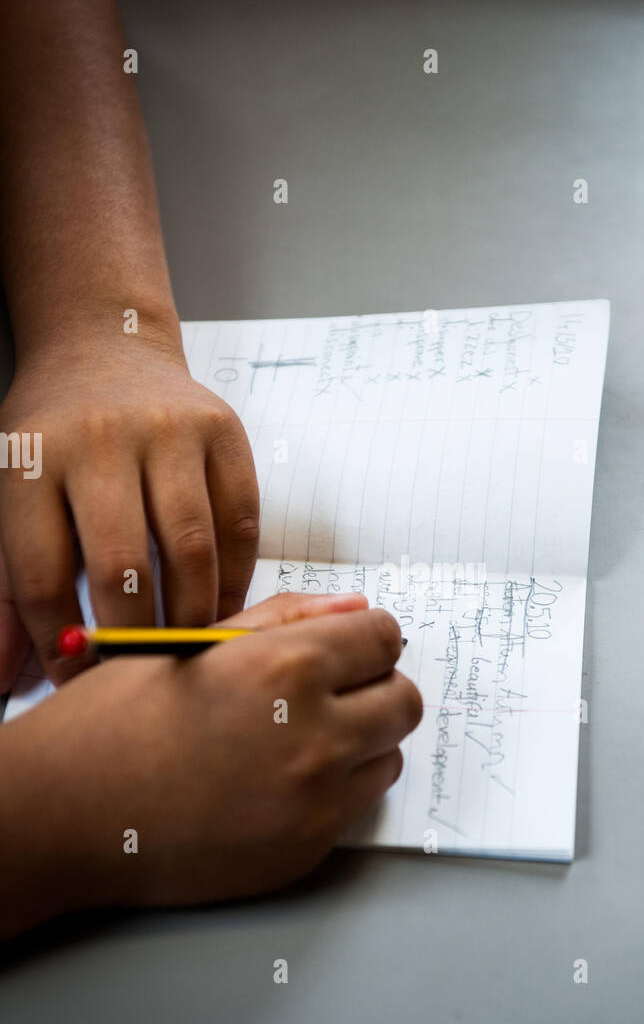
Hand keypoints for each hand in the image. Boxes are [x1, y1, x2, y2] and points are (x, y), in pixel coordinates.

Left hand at [0, 334, 258, 690]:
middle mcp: (101, 439)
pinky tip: (218, 603)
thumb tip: (2, 674)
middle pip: (121, 568)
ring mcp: (169, 432)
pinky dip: (234, 578)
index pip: (42, 576)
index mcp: (33, 459)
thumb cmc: (55, 434)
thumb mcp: (12, 497)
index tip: (77, 678)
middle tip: (140, 673)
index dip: (60, 643)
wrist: (107, 346)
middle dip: (132, 639)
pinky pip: (240, 526)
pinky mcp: (224, 432)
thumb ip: (10, 587)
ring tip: (186, 647)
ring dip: (191, 616)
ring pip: (191, 552)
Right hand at [0, 592, 422, 934]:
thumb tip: (353, 610)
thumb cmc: (113, 721)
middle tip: (331, 692)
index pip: (384, 639)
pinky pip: (354, 808)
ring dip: (361, 743)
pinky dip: (333, 792)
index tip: (349, 647)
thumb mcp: (195, 646)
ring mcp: (315, 801)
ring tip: (296, 739)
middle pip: (404, 701)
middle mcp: (315, 735)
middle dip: (375, 688)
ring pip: (388, 757)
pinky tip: (276, 782)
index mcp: (287, 668)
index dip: (366, 638)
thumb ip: (285, 622)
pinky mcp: (306, 850)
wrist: (64, 814)